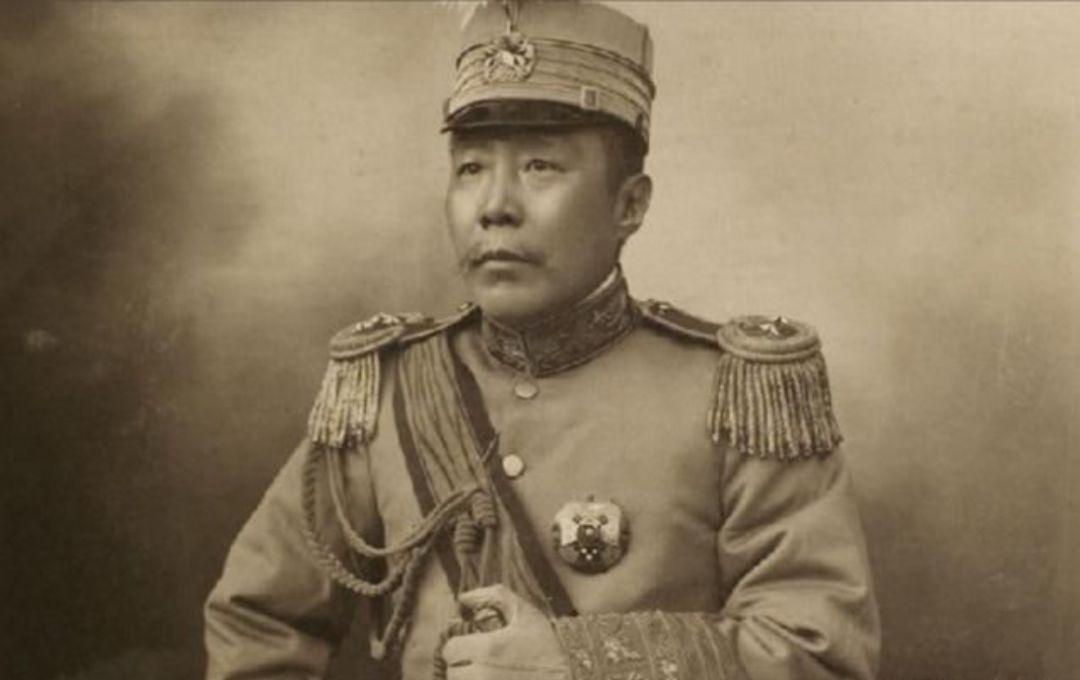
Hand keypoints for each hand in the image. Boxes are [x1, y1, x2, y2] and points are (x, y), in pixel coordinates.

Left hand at [440, 584, 570, 679]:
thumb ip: (493, 597)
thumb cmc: (549, 645)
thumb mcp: (525, 613)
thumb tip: (463, 598)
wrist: (574, 675)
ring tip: (486, 676)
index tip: (470, 647)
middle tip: (478, 663)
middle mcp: (483, 676)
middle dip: (462, 667)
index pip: (450, 650)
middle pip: (452, 675)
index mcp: (487, 648)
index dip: (458, 646)